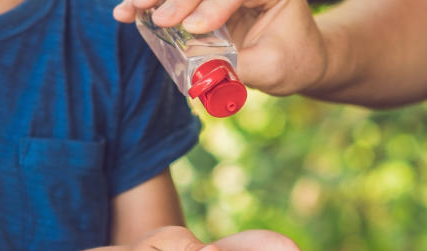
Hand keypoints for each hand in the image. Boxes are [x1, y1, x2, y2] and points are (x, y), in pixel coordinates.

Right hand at [113, 0, 329, 95]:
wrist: (297, 58)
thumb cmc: (290, 62)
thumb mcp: (271, 69)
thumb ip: (236, 67)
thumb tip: (196, 69)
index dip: (214, 6)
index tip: (193, 27)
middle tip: (154, 17)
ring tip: (130, 9)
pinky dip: (153, 1)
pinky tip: (129, 11)